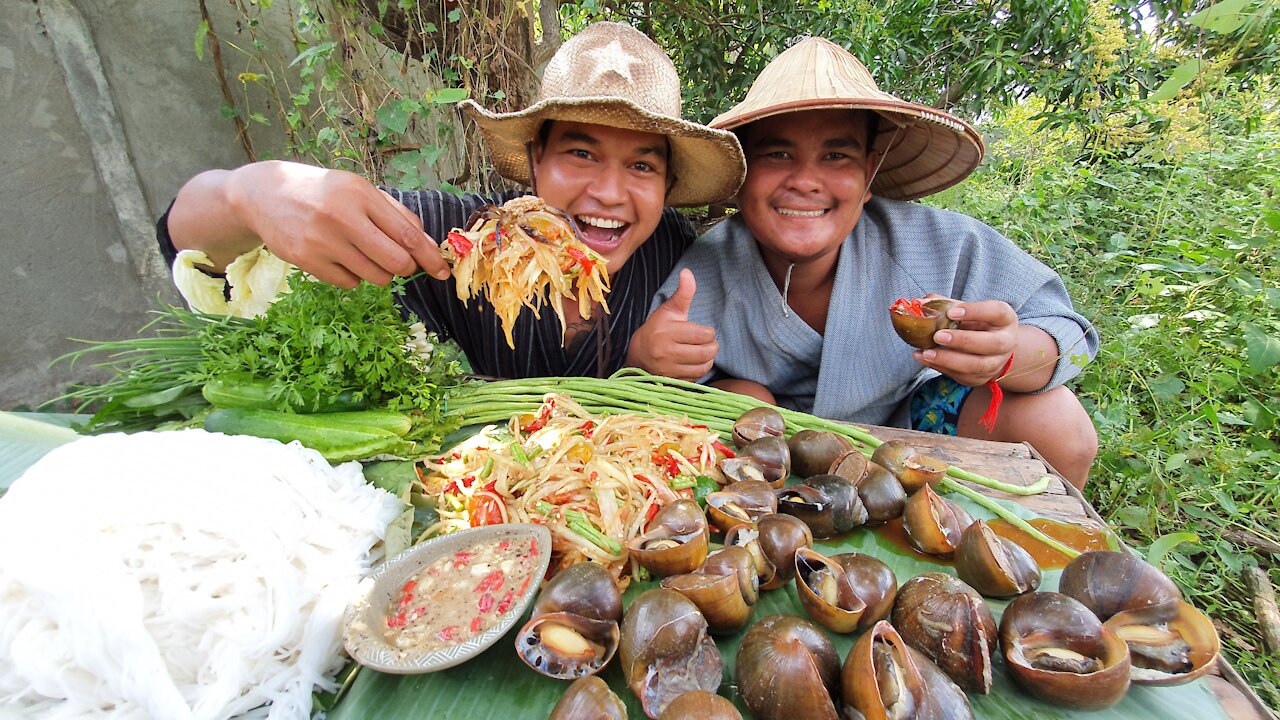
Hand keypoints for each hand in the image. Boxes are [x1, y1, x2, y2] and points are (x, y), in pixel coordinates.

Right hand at [225, 162, 450, 287]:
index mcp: (360, 194)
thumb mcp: (358, 190)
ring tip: (364, 253)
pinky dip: (353, 276)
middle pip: (396, 262)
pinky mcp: (306, 260)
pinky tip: (339, 257)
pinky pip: (349, 283)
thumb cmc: (323, 192)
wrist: (265, 194)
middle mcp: (342, 217)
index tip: (442, 272)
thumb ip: (395, 214)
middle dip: (405, 267)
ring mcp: (322, 241)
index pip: (407, 234)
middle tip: (398, 260)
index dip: (429, 257)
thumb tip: (427, 245)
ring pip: (375, 277)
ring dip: (380, 272)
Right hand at [626, 269, 718, 380]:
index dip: (709, 333)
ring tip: (704, 352)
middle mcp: (666, 352)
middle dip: (712, 347)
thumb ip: (683, 293)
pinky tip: (695, 363)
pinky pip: (696, 378)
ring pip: (703, 366)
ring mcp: (668, 369)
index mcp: (667, 332)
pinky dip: (700, 371)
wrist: (638, 355)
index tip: (704, 331)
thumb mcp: (669, 310)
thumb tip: (688, 272)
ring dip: (708, 359)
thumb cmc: (657, 329)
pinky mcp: (671, 381)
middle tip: (709, 343)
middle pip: (705, 352)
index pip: (703, 334)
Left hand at [912, 300, 1017, 386]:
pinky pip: (962, 376)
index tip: (952, 312)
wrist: (988, 349)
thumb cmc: (975, 324)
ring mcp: (996, 363)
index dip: (976, 311)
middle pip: (992, 344)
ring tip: (926, 352)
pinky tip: (925, 359)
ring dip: (949, 360)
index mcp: (1005, 319)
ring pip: (977, 365)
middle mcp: (1006, 342)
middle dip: (963, 340)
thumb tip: (922, 302)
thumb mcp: (966, 310)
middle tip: (938, 336)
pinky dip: (941, 368)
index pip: (997, 312)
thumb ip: (946, 304)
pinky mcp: (981, 378)